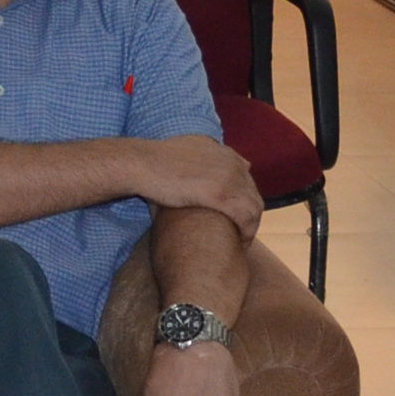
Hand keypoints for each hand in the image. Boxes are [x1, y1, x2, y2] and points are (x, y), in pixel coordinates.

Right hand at [120, 136, 263, 238]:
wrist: (141, 164)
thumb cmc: (151, 163)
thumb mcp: (179, 154)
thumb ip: (196, 160)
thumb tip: (197, 172)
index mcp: (222, 151)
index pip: (245, 177)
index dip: (242, 198)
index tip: (235, 215)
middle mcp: (231, 161)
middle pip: (252, 193)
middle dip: (249, 214)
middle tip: (241, 234)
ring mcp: (228, 177)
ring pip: (254, 207)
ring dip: (251, 227)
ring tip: (242, 243)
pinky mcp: (222, 194)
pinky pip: (246, 217)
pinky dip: (247, 233)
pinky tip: (240, 244)